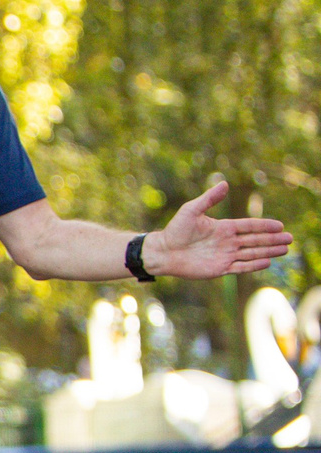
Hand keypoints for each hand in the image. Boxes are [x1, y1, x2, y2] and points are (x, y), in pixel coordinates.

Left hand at [144, 180, 293, 279]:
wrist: (163, 252)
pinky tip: (267, 262)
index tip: (280, 225)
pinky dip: (254, 265)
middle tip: (289, 239)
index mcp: (224, 227)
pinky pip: (240, 267)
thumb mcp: (191, 210)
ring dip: (268, 251)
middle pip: (255, 240)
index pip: (249, 226)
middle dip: (272, 239)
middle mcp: (227, 241)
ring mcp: (225, 255)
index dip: (265, 226)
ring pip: (252, 253)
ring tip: (284, 250)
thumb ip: (209, 198)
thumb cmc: (175, 230)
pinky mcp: (219, 269)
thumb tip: (224, 183)